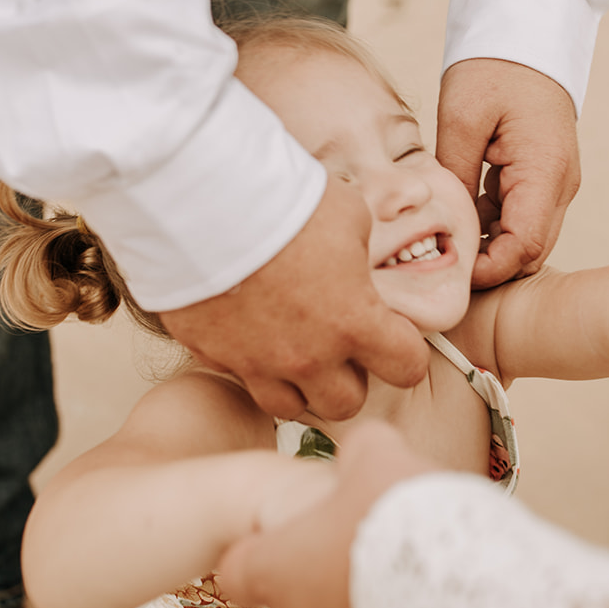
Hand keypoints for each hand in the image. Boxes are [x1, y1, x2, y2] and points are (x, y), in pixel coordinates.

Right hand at [160, 178, 427, 420]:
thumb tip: (353, 266)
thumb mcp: (348, 217)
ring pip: (289, 406)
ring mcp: (254, 362)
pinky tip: (246, 327)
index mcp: (352, 322)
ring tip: (293, 347)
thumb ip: (360, 255)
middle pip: (345, 403)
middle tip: (339, 341)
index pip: (406, 368)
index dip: (403, 351)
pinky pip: (238, 375)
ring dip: (299, 383)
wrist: (202, 200)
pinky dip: (249, 360)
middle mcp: (306, 357)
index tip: (391, 333)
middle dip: (349, 376)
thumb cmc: (283, 202)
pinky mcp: (209, 353)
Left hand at [218, 421, 436, 607]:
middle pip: (298, 593)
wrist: (467, 588)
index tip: (284, 533)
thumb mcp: (376, 458)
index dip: (256, 549)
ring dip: (366, 597)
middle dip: (326, 565)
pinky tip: (436, 594)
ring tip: (410, 563)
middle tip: (369, 533)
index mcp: (280, 569)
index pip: (237, 571)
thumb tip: (363, 449)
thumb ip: (359, 449)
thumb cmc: (401, 519)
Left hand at [436, 59, 579, 289]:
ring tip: (446, 238)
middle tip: (442, 263)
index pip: (525, 247)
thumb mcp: (461, 120)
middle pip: (531, 252)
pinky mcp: (545, 174)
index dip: (489, 270)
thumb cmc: (493, 66)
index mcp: (545, 171)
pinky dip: (494, 225)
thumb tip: (448, 227)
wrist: (526, 29)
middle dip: (490, 266)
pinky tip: (461, 213)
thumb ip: (456, 178)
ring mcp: (557, 180)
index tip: (451, 270)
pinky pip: (523, 216)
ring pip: (528, 238)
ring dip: (491, 245)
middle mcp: (560, 183)